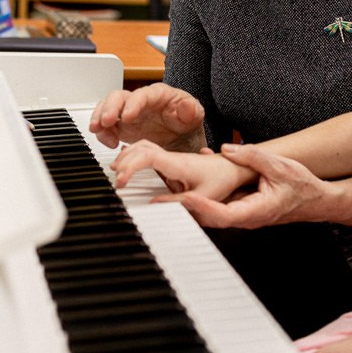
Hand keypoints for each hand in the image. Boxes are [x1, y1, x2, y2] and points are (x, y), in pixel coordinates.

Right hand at [89, 83, 204, 150]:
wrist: (183, 139)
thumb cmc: (187, 123)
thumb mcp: (195, 117)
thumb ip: (191, 110)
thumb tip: (186, 105)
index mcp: (158, 95)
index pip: (142, 95)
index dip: (132, 104)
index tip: (127, 117)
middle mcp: (139, 102)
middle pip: (118, 97)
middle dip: (109, 108)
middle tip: (104, 122)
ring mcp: (128, 113)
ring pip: (107, 108)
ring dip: (99, 117)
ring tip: (98, 130)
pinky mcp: (122, 126)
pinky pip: (106, 126)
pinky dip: (103, 133)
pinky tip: (110, 143)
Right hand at [111, 140, 252, 206]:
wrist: (235, 168)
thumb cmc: (222, 180)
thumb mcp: (202, 196)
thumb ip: (177, 202)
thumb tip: (153, 205)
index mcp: (178, 163)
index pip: (147, 156)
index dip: (130, 167)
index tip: (122, 181)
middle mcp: (173, 157)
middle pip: (141, 148)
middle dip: (124, 161)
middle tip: (116, 178)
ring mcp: (172, 157)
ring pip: (144, 147)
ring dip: (128, 156)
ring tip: (117, 170)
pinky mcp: (173, 161)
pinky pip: (149, 153)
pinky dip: (135, 156)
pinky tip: (129, 163)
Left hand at [172, 142, 338, 228]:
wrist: (315, 200)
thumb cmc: (301, 187)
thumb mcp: (279, 166)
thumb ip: (253, 156)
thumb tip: (228, 148)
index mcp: (255, 211)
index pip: (223, 214)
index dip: (203, 208)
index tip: (184, 200)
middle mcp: (244, 218)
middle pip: (208, 220)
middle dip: (183, 212)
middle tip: (156, 206)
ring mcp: (240, 216)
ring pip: (208, 216)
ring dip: (185, 208)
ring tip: (159, 201)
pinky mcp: (238, 210)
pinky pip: (214, 208)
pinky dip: (196, 202)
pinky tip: (182, 191)